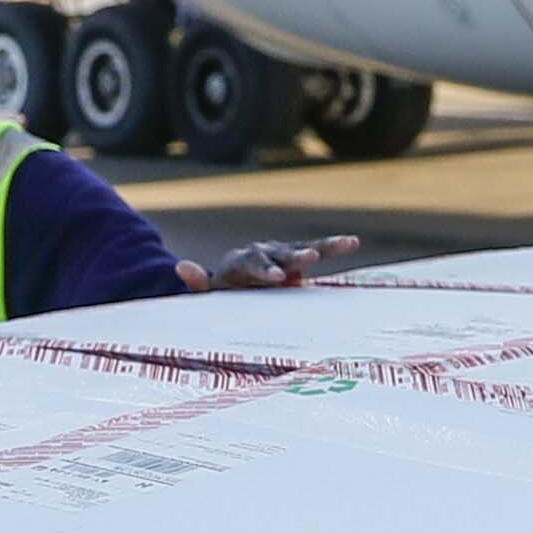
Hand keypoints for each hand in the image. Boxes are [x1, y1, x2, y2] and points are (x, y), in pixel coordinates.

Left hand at [191, 235, 363, 291]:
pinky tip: (353, 242)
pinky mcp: (298, 257)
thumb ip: (198, 282)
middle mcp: (264, 251)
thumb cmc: (224, 289)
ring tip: (347, 243)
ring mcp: (283, 253)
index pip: (253, 263)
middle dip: (295, 258)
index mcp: (242, 261)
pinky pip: (317, 251)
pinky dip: (333, 247)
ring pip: (304, 248)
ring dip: (324, 247)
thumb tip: (179, 269)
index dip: (264, 269)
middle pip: (281, 253)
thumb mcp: (208, 290)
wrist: (237, 276)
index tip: (276, 278)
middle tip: (308, 261)